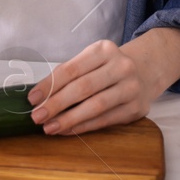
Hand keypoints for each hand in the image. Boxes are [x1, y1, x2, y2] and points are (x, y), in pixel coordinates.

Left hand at [24, 28, 179, 134]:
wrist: (146, 71)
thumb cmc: (107, 67)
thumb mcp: (91, 60)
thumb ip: (68, 75)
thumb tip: (39, 96)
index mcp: (104, 50)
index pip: (71, 69)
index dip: (49, 85)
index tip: (32, 99)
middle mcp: (121, 66)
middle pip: (83, 88)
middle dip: (56, 104)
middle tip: (37, 117)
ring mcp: (131, 88)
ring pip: (95, 106)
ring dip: (69, 119)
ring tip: (50, 128)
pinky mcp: (137, 108)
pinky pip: (106, 120)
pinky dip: (84, 126)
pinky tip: (68, 130)